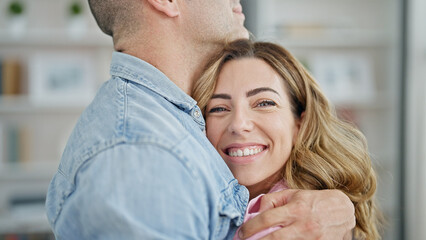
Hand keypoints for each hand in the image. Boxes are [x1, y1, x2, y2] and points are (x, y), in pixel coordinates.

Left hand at [238, 189, 354, 239]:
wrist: (343, 211)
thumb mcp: (293, 194)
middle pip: (273, 238)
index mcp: (296, 209)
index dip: (250, 227)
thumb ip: (272, 200)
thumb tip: (257, 211)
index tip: (241, 232)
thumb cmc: (313, 201)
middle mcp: (303, 225)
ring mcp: (312, 239)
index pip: (266, 219)